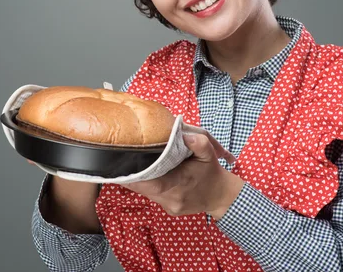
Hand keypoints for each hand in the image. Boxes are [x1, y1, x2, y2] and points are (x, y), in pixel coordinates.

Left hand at [122, 133, 244, 219]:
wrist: (221, 196)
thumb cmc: (212, 172)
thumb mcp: (209, 153)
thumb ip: (198, 142)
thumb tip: (183, 133)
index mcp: (181, 183)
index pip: (152, 184)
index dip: (134, 177)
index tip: (122, 166)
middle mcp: (173, 198)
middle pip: (144, 189)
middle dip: (132, 176)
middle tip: (121, 161)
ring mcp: (170, 206)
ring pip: (146, 193)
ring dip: (140, 181)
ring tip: (132, 165)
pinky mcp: (169, 210)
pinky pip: (153, 197)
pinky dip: (149, 187)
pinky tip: (149, 176)